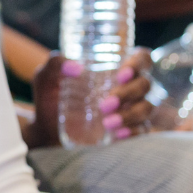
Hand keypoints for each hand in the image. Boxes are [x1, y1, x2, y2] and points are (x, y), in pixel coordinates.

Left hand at [26, 50, 153, 146]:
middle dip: (128, 93)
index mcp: (113, 69)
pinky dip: (134, 132)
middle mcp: (127, 87)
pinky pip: (144, 130)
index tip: (121, 75)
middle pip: (145, 84)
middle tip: (105, 105)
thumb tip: (74, 67)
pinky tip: (117, 135)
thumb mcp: (46, 79)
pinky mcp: (129, 130)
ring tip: (107, 123)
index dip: (138, 63)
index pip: (142, 58)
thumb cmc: (50, 99)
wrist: (46, 131)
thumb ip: (53, 65)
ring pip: (147, 107)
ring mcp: (131, 109)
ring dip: (130, 114)